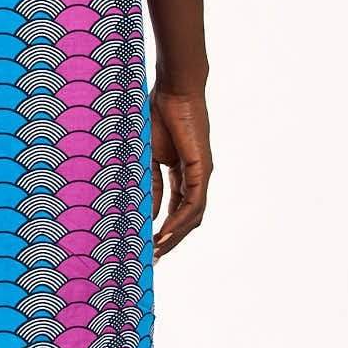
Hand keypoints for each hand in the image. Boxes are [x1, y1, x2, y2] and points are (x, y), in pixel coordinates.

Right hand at [149, 84, 211, 258]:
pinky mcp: (202, 168)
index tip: (148, 243)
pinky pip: (193, 202)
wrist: (173, 90)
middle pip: (187, 217)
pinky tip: (166, 232)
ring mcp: (201, 173)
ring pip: (192, 215)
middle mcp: (194, 176)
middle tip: (155, 257)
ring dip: (176, 235)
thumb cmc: (156, 113)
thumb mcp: (147, 155)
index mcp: (180, 171)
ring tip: (158, 250)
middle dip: (171, 238)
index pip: (175, 207)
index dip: (163, 226)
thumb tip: (146, 212)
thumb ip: (148, 183)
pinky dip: (180, 220)